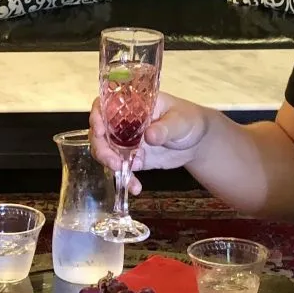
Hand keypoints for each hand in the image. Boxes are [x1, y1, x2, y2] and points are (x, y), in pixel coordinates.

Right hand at [88, 90, 209, 194]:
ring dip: (109, 164)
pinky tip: (135, 187)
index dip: (97, 116)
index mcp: (132, 105)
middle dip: (101, 147)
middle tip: (113, 162)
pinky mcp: (132, 158)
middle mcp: (123, 122)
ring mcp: (126, 141)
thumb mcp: (180, 121)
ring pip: (105, 151)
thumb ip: (165, 128)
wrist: (196, 142)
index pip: (105, 105)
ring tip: (123, 174)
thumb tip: (150, 136)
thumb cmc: (188, 120)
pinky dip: (126, 179)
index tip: (99, 130)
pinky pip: (121, 168)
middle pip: (100, 131)